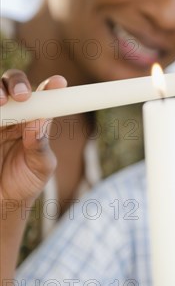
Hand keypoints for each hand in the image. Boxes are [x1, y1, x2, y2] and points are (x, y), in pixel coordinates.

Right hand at [0, 70, 66, 206]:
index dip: (52, 86)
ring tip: (1, 102)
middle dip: (17, 83)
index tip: (59, 83)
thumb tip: (40, 122)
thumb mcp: (41, 168)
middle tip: (22, 96)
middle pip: (12, 83)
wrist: (1, 202)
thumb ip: (41, 147)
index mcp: (34, 119)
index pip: (44, 96)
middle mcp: (13, 113)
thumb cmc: (25, 182)